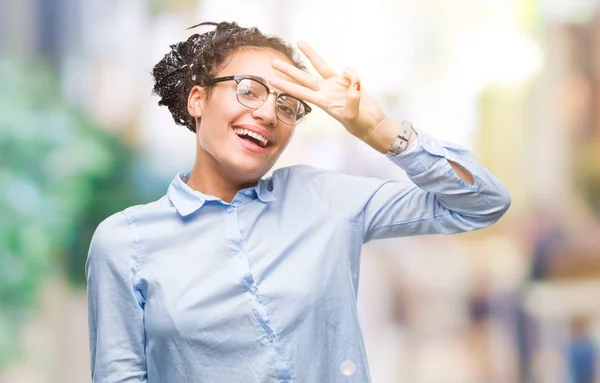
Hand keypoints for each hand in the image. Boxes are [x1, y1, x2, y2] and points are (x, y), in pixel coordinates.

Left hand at [270, 41, 386, 141]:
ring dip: (310, 54)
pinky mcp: (347, 80)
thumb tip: (354, 85)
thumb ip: (352, 100)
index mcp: (323, 102)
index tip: (272, 82)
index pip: (301, 92)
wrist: (371, 122)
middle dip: (289, 70)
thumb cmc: (359, 124)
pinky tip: (359, 86)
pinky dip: (354, 75)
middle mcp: (326, 91)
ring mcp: (335, 84)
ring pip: (320, 66)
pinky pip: (348, 71)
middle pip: (304, 77)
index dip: (287, 86)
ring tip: (299, 42)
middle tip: (273, 62)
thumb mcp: (353, 116)